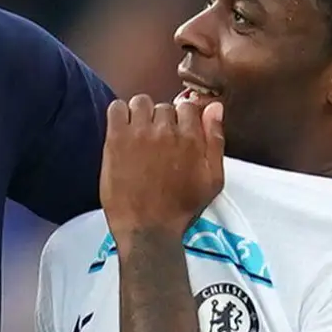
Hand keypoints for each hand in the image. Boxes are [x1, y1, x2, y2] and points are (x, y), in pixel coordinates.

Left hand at [100, 95, 225, 243]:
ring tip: (139, 134)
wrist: (147, 229)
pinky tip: (122, 131)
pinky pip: (116, 108)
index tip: (175, 131)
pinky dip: (119, 115)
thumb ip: (215, 140)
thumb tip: (214, 107)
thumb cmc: (182, 208)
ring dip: (141, 114)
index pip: (188, 106)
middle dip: (161, 119)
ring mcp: (139, 133)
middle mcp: (166, 131)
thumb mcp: (213, 179)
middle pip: (164, 106)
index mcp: (192, 138)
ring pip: (141, 102)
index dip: (182, 118)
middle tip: (156, 141)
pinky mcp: (116, 139)